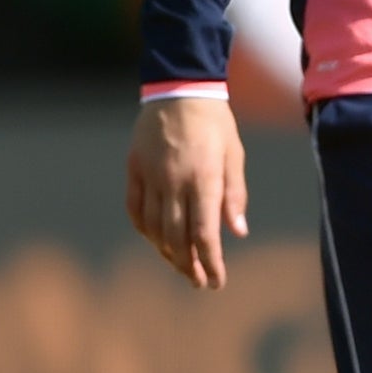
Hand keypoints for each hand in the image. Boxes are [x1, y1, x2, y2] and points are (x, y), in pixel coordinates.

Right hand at [125, 98, 248, 288]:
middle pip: (177, 237)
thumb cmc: (215, 124)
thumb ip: (235, 194)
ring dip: (168, 252)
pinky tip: (157, 241)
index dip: (210, 261)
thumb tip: (237, 232)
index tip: (217, 281)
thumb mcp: (234, 154)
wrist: (179, 91)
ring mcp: (150, 178)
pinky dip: (146, 230)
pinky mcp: (134, 172)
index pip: (204, 233)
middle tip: (200, 281)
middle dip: (189, 265)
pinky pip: (136, 210)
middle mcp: (174, 183)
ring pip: (155, 228)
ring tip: (182, 266)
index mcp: (204, 179)